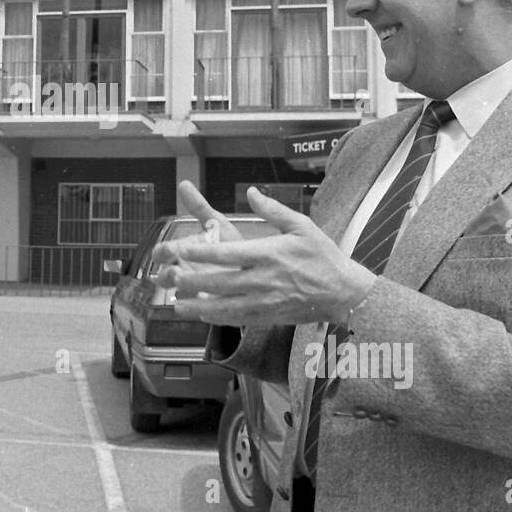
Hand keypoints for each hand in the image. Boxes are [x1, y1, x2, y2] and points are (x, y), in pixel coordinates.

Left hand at [153, 183, 375, 327]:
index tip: (180, 250)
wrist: (344, 293)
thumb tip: (251, 192)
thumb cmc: (323, 256)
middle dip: (190, 281)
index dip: (201, 252)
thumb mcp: (302, 226)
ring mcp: (265, 301)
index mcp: (269, 254)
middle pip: (219, 282)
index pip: (227, 253)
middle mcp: (263, 279)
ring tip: (175, 304)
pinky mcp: (269, 316)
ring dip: (197, 306)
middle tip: (168, 278)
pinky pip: (238, 319)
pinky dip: (217, 318)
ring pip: (224, 306)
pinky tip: (202, 314)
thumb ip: (273, 209)